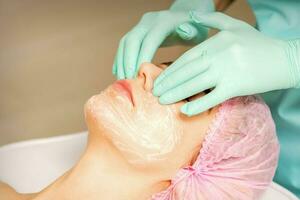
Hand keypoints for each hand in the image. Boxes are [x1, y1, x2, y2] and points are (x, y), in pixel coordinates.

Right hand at [113, 0, 214, 78]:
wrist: (184, 16)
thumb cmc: (194, 28)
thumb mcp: (198, 29)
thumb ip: (191, 31)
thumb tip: (184, 30)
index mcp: (164, 22)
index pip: (150, 40)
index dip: (143, 57)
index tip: (139, 75)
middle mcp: (148, 21)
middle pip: (132, 40)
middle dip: (128, 61)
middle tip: (128, 80)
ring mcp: (140, 26)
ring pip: (125, 43)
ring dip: (122, 62)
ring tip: (122, 80)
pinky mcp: (135, 32)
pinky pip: (124, 45)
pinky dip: (120, 59)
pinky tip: (119, 73)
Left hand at [153, 12, 299, 115]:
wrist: (285, 59)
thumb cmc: (258, 43)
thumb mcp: (235, 26)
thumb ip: (212, 20)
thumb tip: (192, 15)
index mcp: (217, 42)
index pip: (187, 58)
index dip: (170, 70)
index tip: (157, 79)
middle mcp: (219, 55)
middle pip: (187, 71)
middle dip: (168, 83)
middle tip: (153, 93)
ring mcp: (227, 71)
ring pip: (196, 84)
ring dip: (176, 94)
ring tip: (162, 101)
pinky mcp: (237, 86)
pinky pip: (213, 97)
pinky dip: (198, 104)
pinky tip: (185, 110)